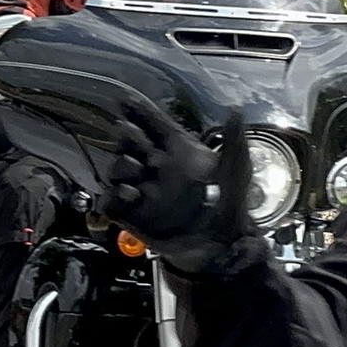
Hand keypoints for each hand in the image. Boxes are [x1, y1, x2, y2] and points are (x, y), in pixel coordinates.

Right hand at [100, 104, 257, 275]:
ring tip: (136, 171)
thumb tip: (236, 110)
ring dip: (122, 166)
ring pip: (117, 168)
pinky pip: (110, 201)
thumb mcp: (236, 172)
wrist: (219, 247)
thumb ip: (235, 141)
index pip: (154, 126)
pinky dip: (114, 196)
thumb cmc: (229, 207)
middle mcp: (156, 169)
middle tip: (129, 134)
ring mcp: (141, 190)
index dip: (140, 113)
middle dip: (127, 137)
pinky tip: (131, 195)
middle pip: (129, 144)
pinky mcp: (130, 214)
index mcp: (178, 154)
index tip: (125, 100)